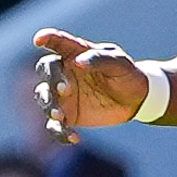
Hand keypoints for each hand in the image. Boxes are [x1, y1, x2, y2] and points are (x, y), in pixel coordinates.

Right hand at [32, 26, 147, 144]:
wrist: (137, 99)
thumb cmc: (126, 74)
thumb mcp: (119, 63)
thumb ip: (99, 59)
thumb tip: (78, 61)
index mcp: (76, 54)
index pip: (59, 42)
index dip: (48, 38)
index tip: (39, 39)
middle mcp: (65, 73)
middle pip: (46, 71)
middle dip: (51, 80)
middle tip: (64, 90)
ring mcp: (63, 95)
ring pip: (44, 98)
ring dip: (48, 105)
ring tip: (60, 116)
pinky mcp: (68, 115)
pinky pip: (56, 126)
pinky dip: (60, 133)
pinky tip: (74, 137)